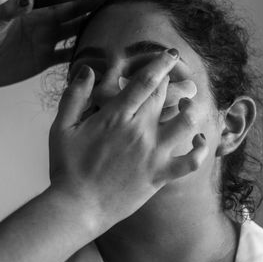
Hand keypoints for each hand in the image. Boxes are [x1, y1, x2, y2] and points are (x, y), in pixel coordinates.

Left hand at [0, 0, 112, 93]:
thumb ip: (10, 10)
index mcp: (28, 8)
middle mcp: (40, 21)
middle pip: (70, 9)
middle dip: (91, 2)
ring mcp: (43, 40)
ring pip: (73, 30)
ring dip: (91, 25)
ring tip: (112, 21)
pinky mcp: (43, 60)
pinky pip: (67, 55)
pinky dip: (81, 53)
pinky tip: (98, 52)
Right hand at [49, 50, 208, 234]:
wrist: (78, 206)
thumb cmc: (67, 167)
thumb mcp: (61, 127)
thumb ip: (74, 96)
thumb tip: (87, 70)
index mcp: (115, 117)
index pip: (145, 82)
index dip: (160, 64)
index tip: (170, 55)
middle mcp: (139, 131)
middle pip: (165, 97)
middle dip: (172, 83)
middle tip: (174, 78)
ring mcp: (153, 154)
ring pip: (186, 123)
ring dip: (191, 110)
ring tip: (188, 104)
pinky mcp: (161, 175)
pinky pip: (191, 160)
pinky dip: (201, 148)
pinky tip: (201, 139)